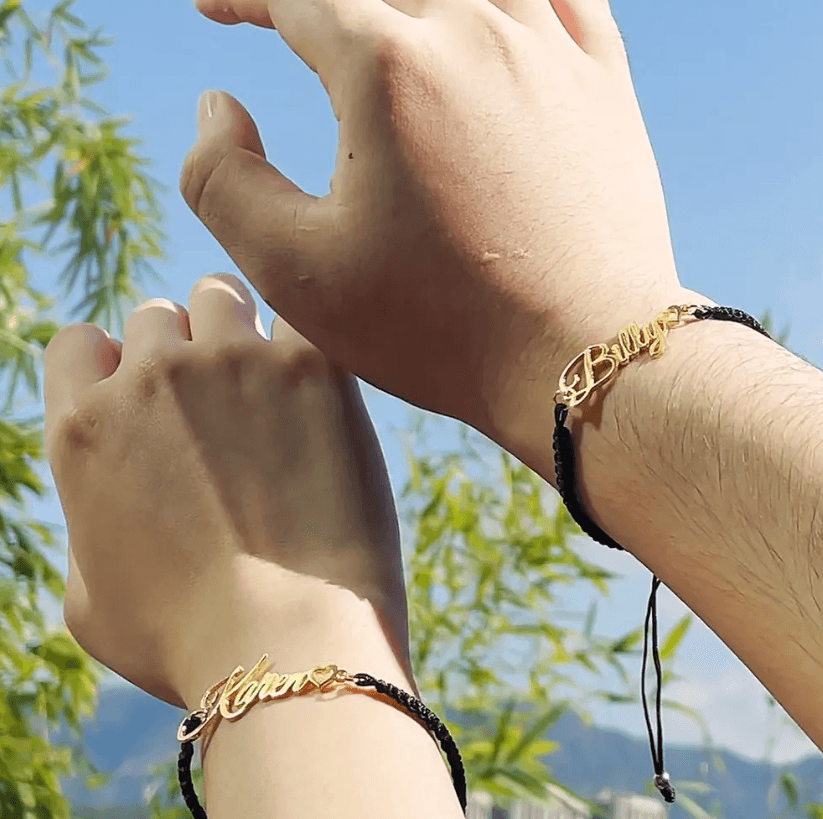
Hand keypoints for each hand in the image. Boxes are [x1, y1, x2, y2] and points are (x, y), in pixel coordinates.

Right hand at [44, 274, 412, 710]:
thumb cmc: (186, 639)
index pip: (79, 342)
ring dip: (236, 327)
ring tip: (268, 381)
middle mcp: (150, 378)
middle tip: (222, 400)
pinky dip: (303, 343)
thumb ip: (88, 528)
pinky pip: (299, 317)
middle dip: (180, 347)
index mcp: (84, 427)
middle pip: (155, 316)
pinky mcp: (309, 367)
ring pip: (220, 295)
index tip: (145, 394)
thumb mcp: (91, 602)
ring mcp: (231, 362)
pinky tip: (318, 388)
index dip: (111, 363)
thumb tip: (104, 502)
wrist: (287, 639)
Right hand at [182, 0, 702, 477]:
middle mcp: (474, 33)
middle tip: (288, 18)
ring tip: (381, 20)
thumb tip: (220, 103)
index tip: (216, 7)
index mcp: (388, 71)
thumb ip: (222, 181)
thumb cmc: (438, 328)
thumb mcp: (298, 272)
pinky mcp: (603, 84)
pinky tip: (486, 13)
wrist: (582, 359)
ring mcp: (550, 50)